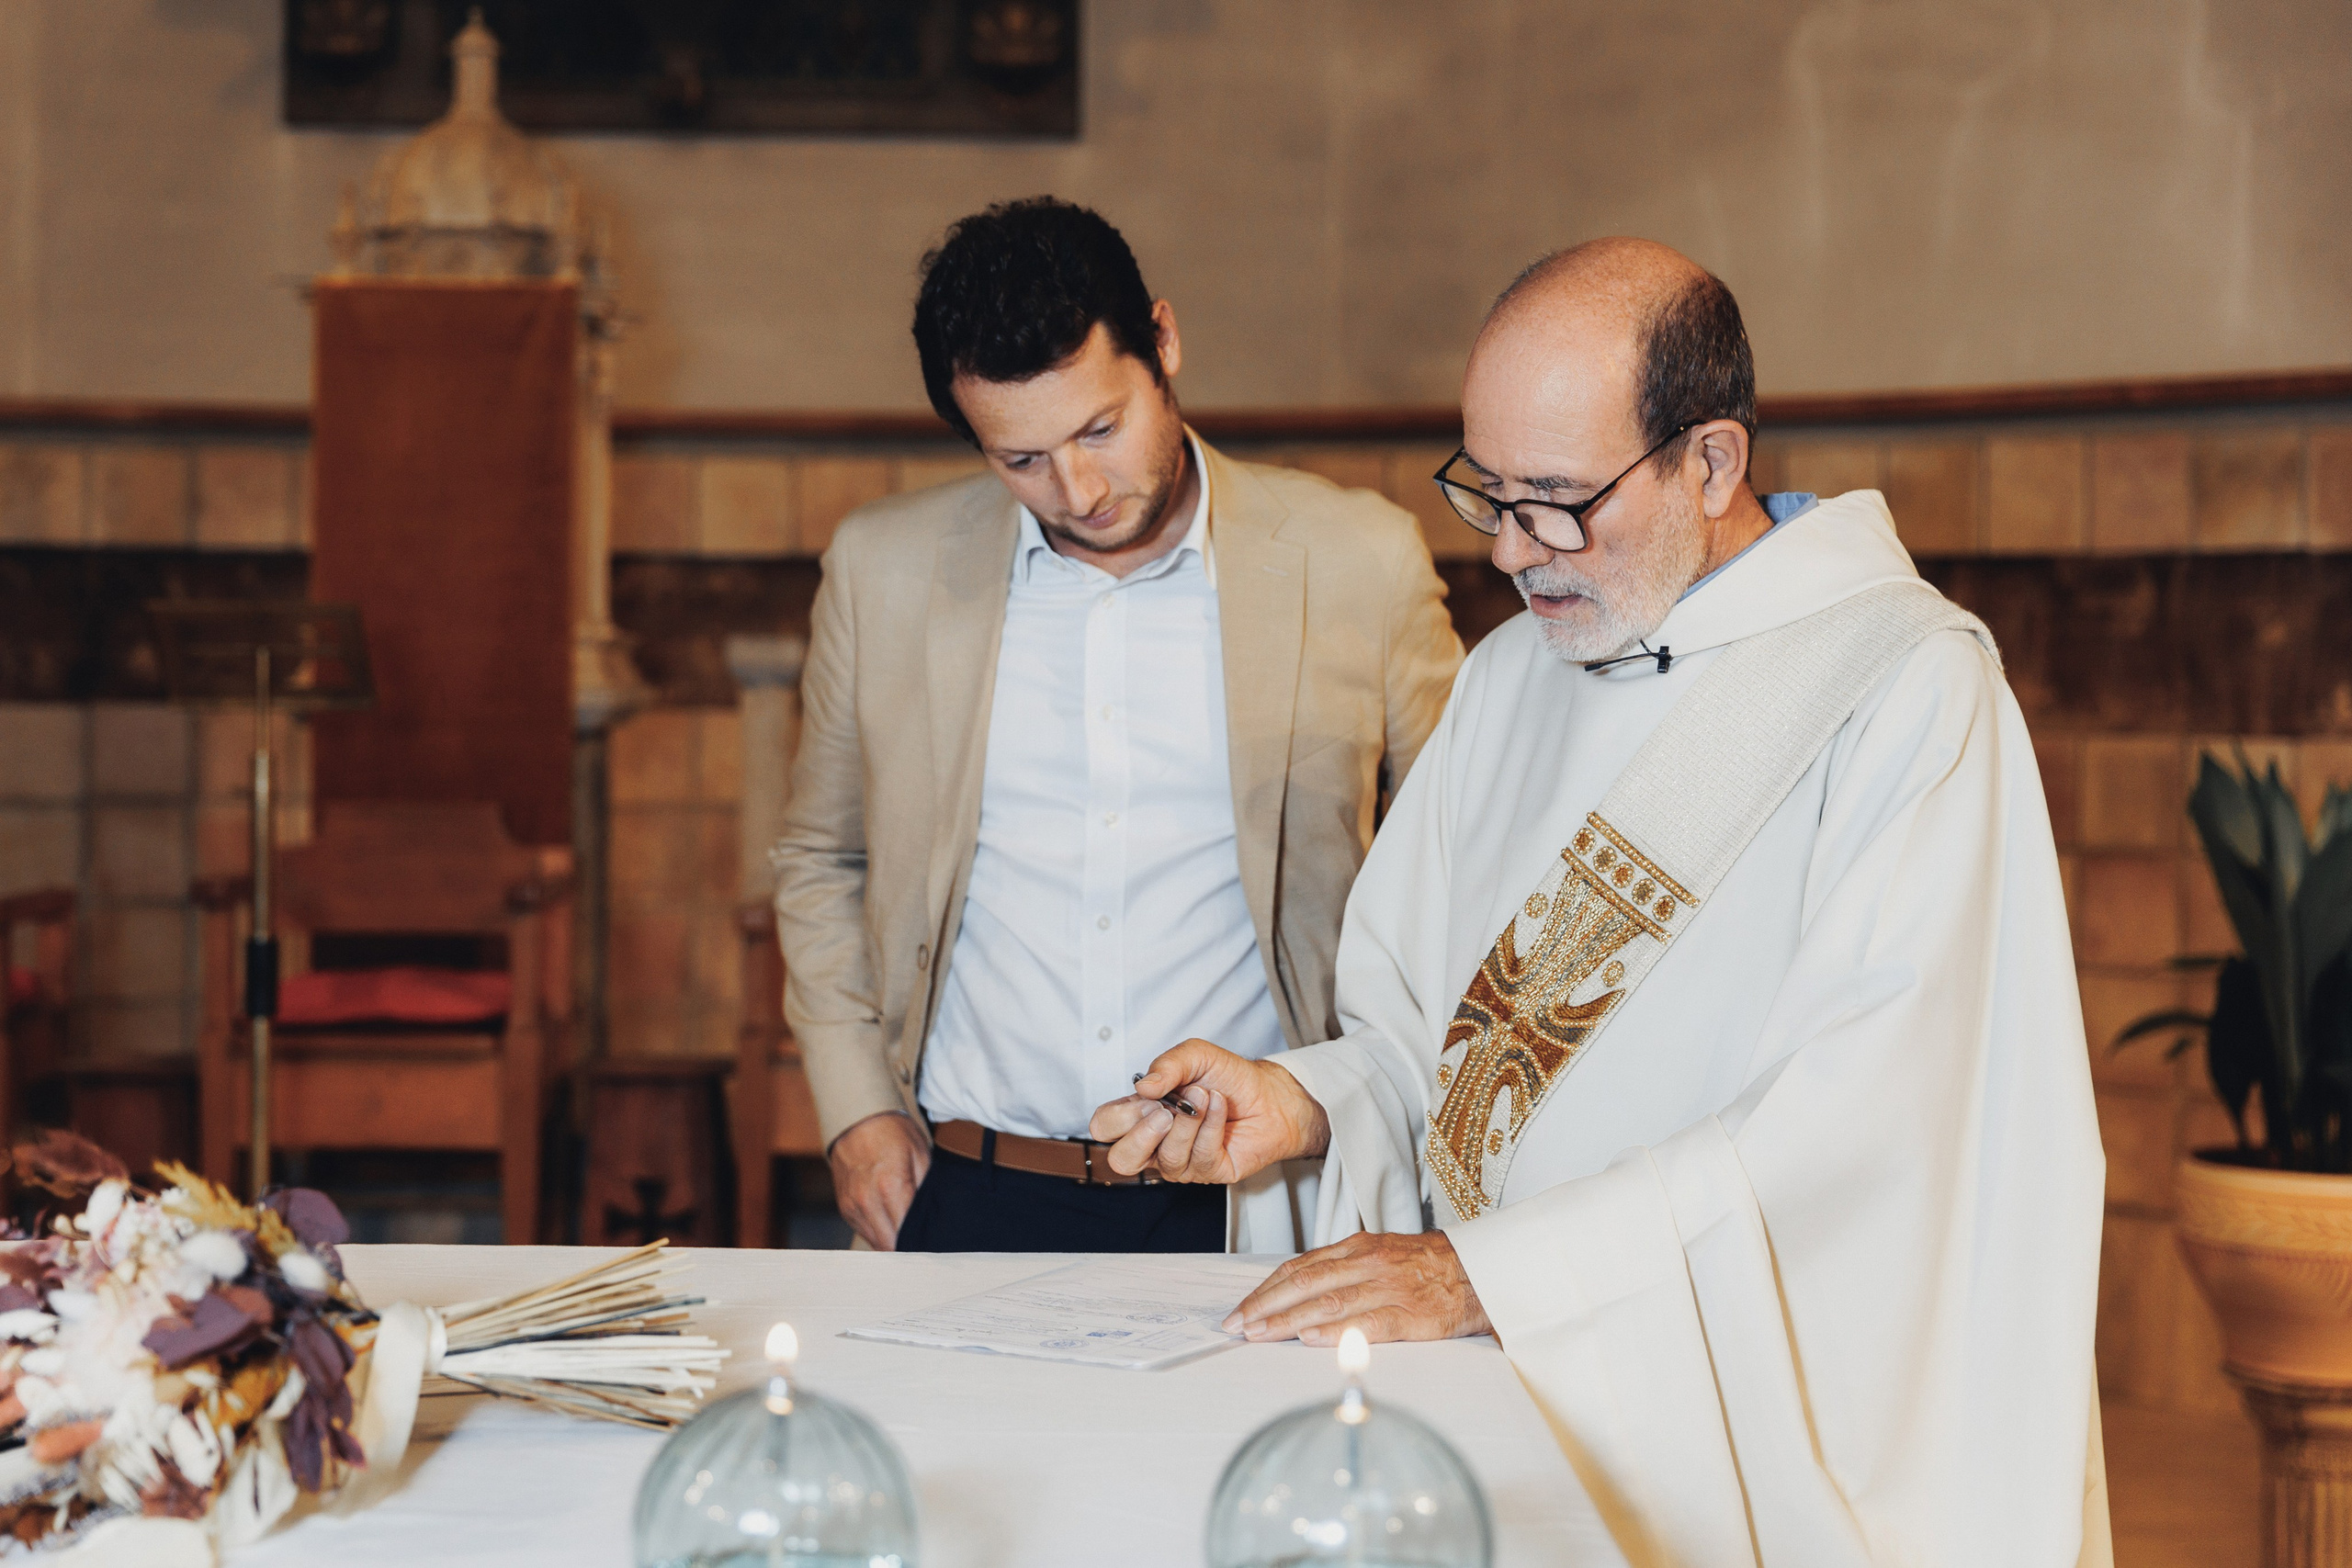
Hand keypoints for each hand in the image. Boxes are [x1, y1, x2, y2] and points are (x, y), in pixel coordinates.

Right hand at [827, 1111, 929, 1250]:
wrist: (857, 1119)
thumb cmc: (894, 1134)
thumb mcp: (920, 1156)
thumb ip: (925, 1192)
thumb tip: (932, 1221)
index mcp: (891, 1187)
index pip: (907, 1236)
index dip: (921, 1243)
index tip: (931, 1243)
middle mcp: (867, 1201)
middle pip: (890, 1246)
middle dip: (907, 1246)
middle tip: (922, 1241)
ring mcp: (852, 1206)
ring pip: (875, 1243)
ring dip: (891, 1241)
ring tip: (906, 1231)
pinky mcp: (844, 1207)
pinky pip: (863, 1231)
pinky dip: (877, 1231)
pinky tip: (889, 1220)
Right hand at [1086, 1040, 1330, 1183]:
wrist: (1270, 1094)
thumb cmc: (1229, 1077)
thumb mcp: (1195, 1056)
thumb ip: (1166, 1065)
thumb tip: (1143, 1087)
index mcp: (1141, 1113)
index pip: (1104, 1127)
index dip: (1118, 1116)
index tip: (1147, 1096)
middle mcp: (1156, 1142)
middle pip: (1121, 1161)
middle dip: (1143, 1135)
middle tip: (1166, 1111)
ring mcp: (1181, 1161)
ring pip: (1166, 1159)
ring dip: (1188, 1122)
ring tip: (1206, 1097)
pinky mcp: (1208, 1172)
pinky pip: (1201, 1157)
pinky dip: (1212, 1126)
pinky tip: (1221, 1108)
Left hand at [1221, 1231, 1490, 1344]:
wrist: (1479, 1272)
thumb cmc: (1425, 1267)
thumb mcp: (1378, 1255)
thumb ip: (1341, 1270)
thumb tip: (1297, 1291)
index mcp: (1357, 1249)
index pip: (1299, 1268)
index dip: (1266, 1290)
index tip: (1242, 1309)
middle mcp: (1367, 1264)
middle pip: (1304, 1284)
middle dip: (1265, 1306)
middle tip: (1238, 1326)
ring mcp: (1387, 1289)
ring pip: (1327, 1302)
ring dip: (1287, 1320)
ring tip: (1260, 1335)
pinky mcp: (1409, 1315)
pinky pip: (1367, 1323)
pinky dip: (1336, 1331)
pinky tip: (1312, 1339)